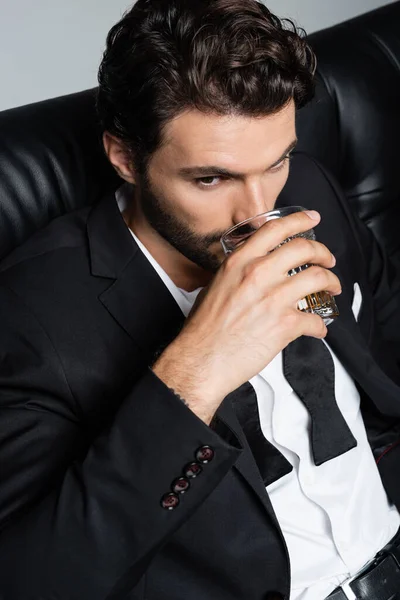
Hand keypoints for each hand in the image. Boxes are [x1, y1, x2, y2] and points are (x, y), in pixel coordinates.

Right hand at [152, 211, 340, 423]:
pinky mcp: (285, 325)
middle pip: (304, 249)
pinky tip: (317, 328)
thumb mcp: (215, 286)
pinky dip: (320, 325)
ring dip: (331, 282)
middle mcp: (258, 275)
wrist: (200, 360)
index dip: (299, 220)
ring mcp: (274, 298)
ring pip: (318, 278)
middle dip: (323, 252)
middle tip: (327, 259)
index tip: (311, 219)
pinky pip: (315, 319)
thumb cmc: (203, 330)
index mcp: (239, 262)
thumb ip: (236, 272)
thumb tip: (251, 270)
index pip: (276, 229)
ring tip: (332, 288)